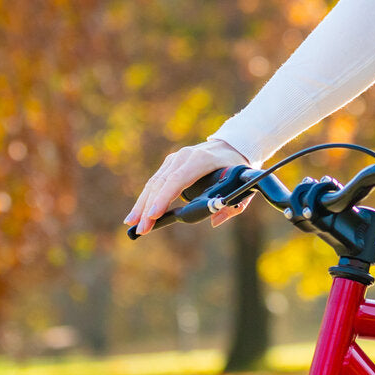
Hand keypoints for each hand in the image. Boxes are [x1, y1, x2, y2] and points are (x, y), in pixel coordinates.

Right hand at [124, 139, 250, 234]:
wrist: (232, 145)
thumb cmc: (237, 168)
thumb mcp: (243, 185)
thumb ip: (233, 205)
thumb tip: (214, 221)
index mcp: (201, 160)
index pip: (178, 179)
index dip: (164, 198)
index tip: (154, 215)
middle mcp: (184, 156)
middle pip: (161, 183)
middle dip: (148, 207)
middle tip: (140, 229)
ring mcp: (175, 159)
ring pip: (154, 182)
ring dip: (142, 204)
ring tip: (132, 224)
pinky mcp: (170, 163)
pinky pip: (155, 181)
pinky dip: (146, 198)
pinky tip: (139, 212)